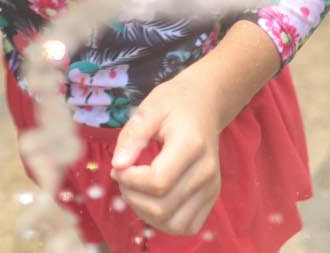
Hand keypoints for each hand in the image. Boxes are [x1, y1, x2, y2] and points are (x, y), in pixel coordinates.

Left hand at [111, 71, 227, 235]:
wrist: (205, 103)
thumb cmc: (175, 103)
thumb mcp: (149, 108)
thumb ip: (132, 136)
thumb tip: (118, 166)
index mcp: (191, 145)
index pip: (157, 182)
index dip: (130, 180)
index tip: (118, 166)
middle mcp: (206, 171)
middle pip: (163, 208)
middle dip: (133, 198)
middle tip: (123, 177)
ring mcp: (212, 186)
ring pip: (174, 224)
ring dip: (146, 214)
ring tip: (136, 190)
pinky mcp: (212, 196)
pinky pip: (187, 225)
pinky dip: (165, 221)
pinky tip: (152, 199)